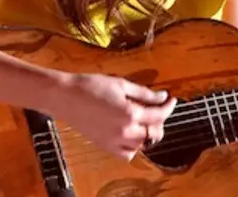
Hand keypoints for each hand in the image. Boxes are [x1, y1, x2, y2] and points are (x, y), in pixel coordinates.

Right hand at [56, 73, 176, 159]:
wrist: (66, 96)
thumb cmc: (90, 86)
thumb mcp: (121, 84)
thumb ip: (144, 93)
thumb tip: (162, 96)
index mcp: (130, 113)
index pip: (159, 114)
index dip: (168, 106)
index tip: (171, 100)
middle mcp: (125, 131)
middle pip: (154, 133)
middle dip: (160, 121)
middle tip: (158, 109)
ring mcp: (115, 141)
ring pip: (143, 145)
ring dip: (148, 134)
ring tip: (144, 120)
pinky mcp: (105, 146)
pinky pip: (127, 154)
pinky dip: (134, 147)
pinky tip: (131, 134)